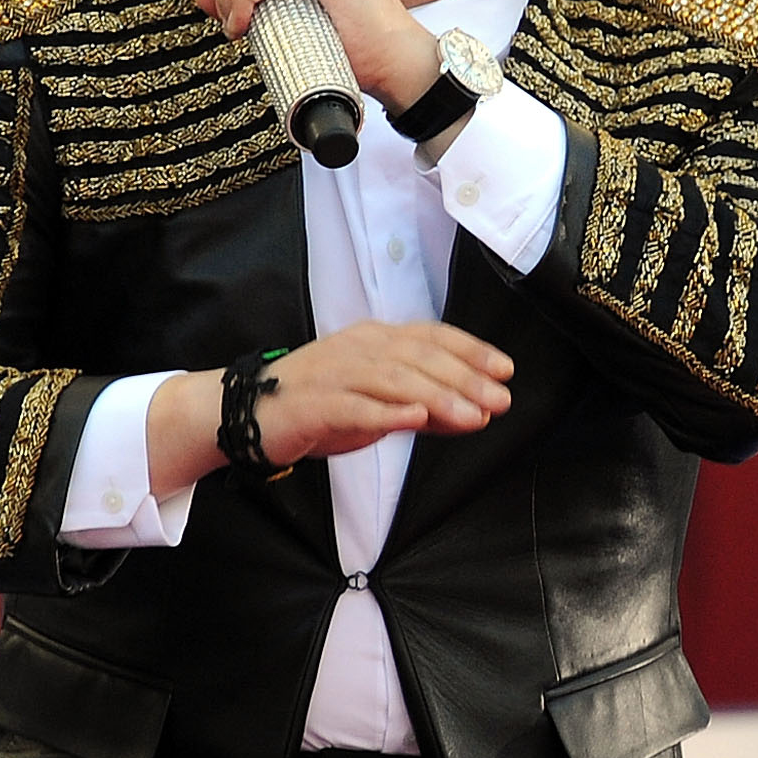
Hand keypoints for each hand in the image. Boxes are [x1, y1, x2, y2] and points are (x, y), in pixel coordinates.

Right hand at [255, 321, 514, 459]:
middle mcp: (357, 348)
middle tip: (498, 400)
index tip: (505, 370)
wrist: (252, 414)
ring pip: (393, 378)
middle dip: (464, 378)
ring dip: (437, 396)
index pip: (431, 337)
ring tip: (472, 415)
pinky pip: (355, 405)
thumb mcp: (381, 405)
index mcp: (375, 340)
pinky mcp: (314, 403)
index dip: (471, 351)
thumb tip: (478, 413)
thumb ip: (427, 408)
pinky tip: (414, 420)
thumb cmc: (321, 407)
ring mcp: (334, 373)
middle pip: (418, 356)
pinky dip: (387, 411)